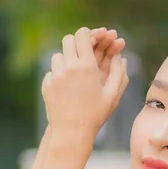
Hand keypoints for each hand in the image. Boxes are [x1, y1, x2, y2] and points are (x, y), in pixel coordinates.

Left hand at [42, 27, 128, 143]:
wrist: (72, 134)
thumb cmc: (96, 116)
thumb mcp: (112, 95)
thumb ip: (119, 73)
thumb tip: (120, 57)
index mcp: (87, 66)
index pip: (83, 35)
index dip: (89, 35)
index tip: (94, 40)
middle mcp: (69, 67)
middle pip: (69, 40)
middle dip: (77, 44)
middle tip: (84, 53)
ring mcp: (55, 76)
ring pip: (58, 55)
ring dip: (67, 59)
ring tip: (76, 72)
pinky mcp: (46, 84)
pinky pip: (52, 71)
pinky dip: (59, 74)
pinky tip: (67, 87)